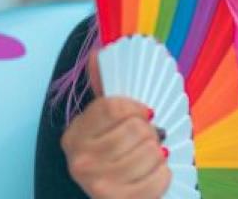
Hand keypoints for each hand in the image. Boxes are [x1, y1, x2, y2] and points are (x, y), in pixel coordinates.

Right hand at [60, 50, 170, 198]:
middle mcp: (79, 161)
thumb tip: (97, 53)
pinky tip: (155, 173)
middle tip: (149, 139)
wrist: (113, 193)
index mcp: (75, 134)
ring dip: (158, 154)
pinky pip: (159, 179)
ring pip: (150, 153)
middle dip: (151, 132)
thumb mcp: (106, 120)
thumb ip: (105, 85)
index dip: (137, 107)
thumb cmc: (116, 151)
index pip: (113, 107)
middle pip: (136, 130)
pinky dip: (163, 175)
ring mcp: (96, 185)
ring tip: (151, 156)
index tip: (146, 112)